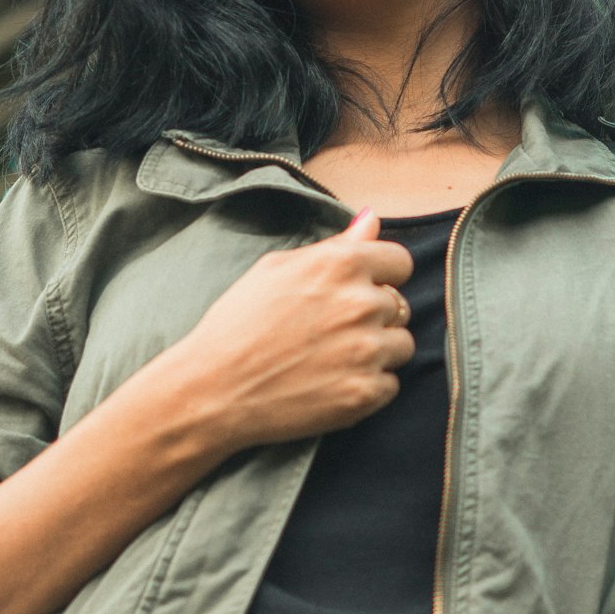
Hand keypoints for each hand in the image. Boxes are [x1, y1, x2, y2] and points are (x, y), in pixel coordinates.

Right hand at [172, 206, 415, 452]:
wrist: (213, 389)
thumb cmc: (237, 324)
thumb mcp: (277, 268)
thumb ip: (335, 244)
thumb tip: (372, 220)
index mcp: (341, 264)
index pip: (400, 261)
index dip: (382, 276)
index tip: (361, 290)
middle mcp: (361, 304)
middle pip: (400, 305)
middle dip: (374, 316)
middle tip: (332, 330)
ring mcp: (366, 351)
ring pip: (401, 345)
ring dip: (377, 352)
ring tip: (333, 358)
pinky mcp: (364, 393)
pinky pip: (390, 384)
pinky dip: (368, 386)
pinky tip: (332, 383)